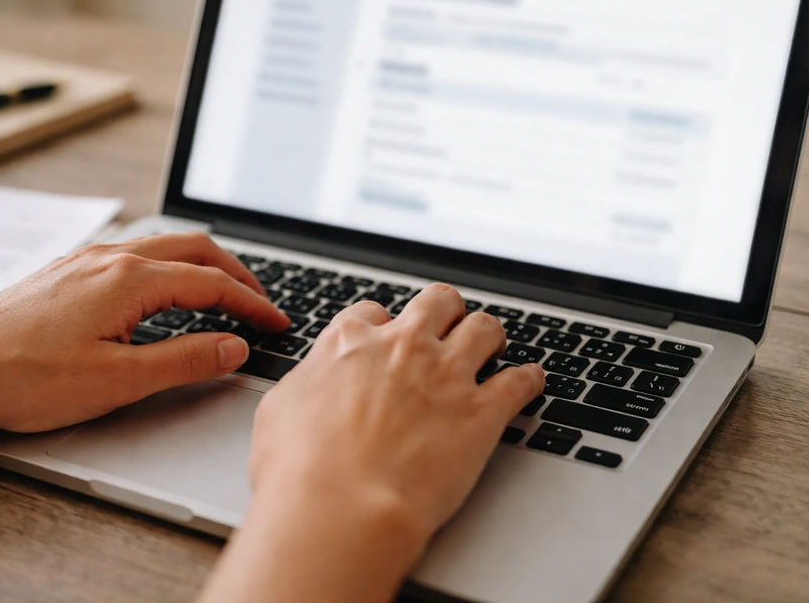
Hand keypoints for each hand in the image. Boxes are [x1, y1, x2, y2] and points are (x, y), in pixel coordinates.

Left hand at [0, 232, 288, 431]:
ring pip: (162, 247)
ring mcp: (84, 260)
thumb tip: (233, 346)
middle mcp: (109, 257)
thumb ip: (184, 361)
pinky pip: (134, 255)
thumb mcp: (116, 381)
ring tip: (223, 295)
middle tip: (261, 302)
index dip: (252, 303)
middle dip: (236, 273)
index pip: (211, 282)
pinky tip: (163, 295)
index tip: (277, 322)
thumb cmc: (21, 378)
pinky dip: (168, 268)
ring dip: (202, 267)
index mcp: (129, 279)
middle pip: (194, 249)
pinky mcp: (66, 272)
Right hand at [199, 283, 543, 602]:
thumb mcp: (279, 409)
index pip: (373, 312)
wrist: (339, 507)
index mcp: (350, 341)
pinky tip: (529, 383)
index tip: (385, 340)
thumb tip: (310, 381)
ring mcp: (445, 375)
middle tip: (446, 328)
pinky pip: (521, 380)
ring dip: (489, 336)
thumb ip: (305, 383)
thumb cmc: (298, 469)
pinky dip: (529, 380)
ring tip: (492, 347)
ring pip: (484, 327)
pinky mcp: (481, 412)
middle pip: (437, 301)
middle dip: (444, 311)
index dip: (381, 326)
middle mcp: (402, 347)